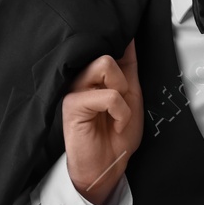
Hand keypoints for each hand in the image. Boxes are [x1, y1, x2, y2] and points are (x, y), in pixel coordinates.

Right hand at [61, 39, 142, 204]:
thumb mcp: (131, 96)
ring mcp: (74, 89)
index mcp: (94, 74)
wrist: (107, 167)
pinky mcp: (72, 104)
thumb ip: (129, 68)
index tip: (128, 66)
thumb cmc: (117, 135)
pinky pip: (107, 94)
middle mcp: (82, 78)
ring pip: (105, 65)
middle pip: (108, 54)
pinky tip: (116, 124)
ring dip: (122, 94)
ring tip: (118, 114)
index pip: (108, 46)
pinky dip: (121, 111)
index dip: (122, 47)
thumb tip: (130, 38)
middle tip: (122, 104)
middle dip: (124, 80)